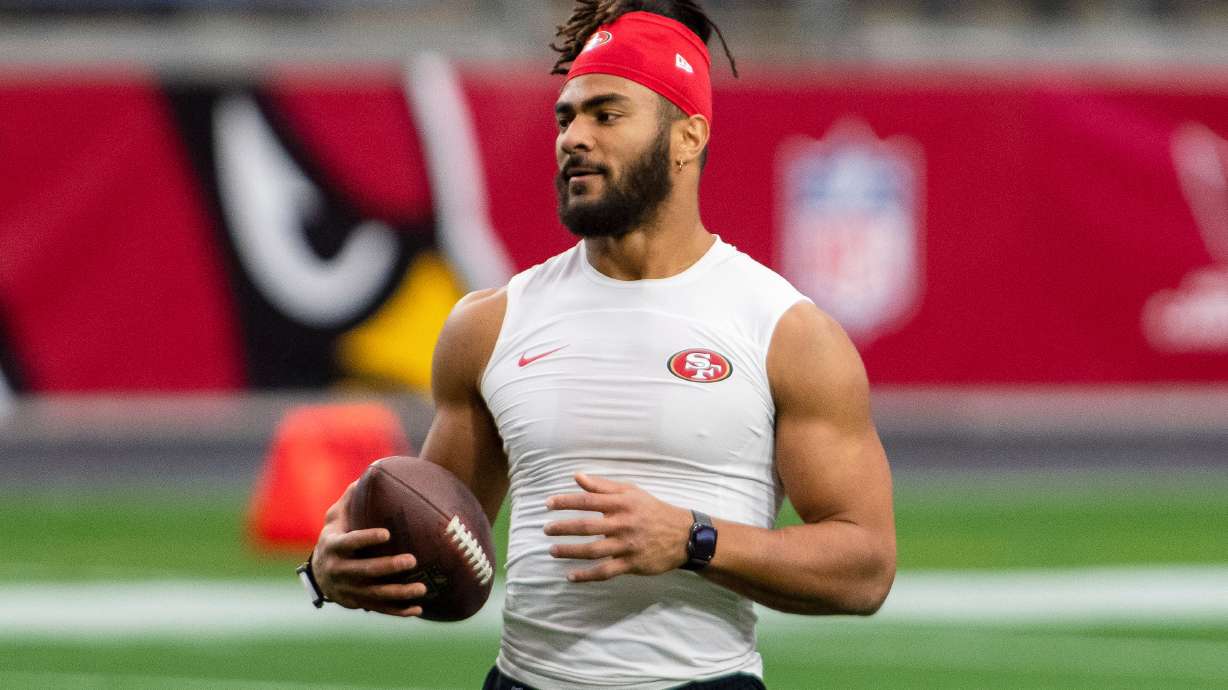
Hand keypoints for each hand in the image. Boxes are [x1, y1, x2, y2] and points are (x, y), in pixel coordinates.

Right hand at [312, 481, 426, 616]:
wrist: (321, 573)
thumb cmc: (336, 536)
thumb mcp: (336, 516)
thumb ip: (350, 498)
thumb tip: (369, 474)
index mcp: (333, 547)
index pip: (349, 543)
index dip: (366, 539)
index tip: (387, 533)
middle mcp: (339, 571)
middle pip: (365, 571)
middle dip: (388, 567)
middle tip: (412, 560)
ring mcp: (349, 590)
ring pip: (375, 594)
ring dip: (399, 593)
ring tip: (422, 588)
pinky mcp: (358, 603)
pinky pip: (380, 608)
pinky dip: (398, 611)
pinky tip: (418, 609)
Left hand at [543, 473, 691, 581]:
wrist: (683, 535)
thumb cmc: (652, 510)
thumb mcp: (631, 492)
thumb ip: (602, 486)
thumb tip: (576, 476)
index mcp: (621, 503)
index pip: (587, 500)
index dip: (565, 501)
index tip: (548, 504)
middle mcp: (623, 523)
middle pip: (587, 526)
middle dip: (563, 527)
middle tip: (546, 529)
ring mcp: (627, 545)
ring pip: (593, 550)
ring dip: (570, 551)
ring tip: (552, 550)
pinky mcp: (632, 564)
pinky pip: (605, 571)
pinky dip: (586, 575)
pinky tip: (570, 576)